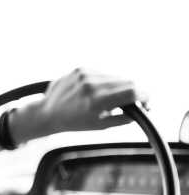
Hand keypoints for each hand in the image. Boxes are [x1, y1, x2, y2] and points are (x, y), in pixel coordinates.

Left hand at [15, 68, 146, 140]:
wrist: (48, 113)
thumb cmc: (74, 122)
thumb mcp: (101, 125)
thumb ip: (124, 118)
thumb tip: (141, 110)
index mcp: (97, 101)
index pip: (132, 91)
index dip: (144, 96)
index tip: (146, 101)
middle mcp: (91, 85)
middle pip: (127, 82)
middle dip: (133, 92)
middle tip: (132, 102)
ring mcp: (84, 75)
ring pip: (115, 77)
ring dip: (118, 86)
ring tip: (108, 99)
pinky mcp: (79, 69)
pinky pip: (102, 73)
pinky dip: (104, 82)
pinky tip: (95, 91)